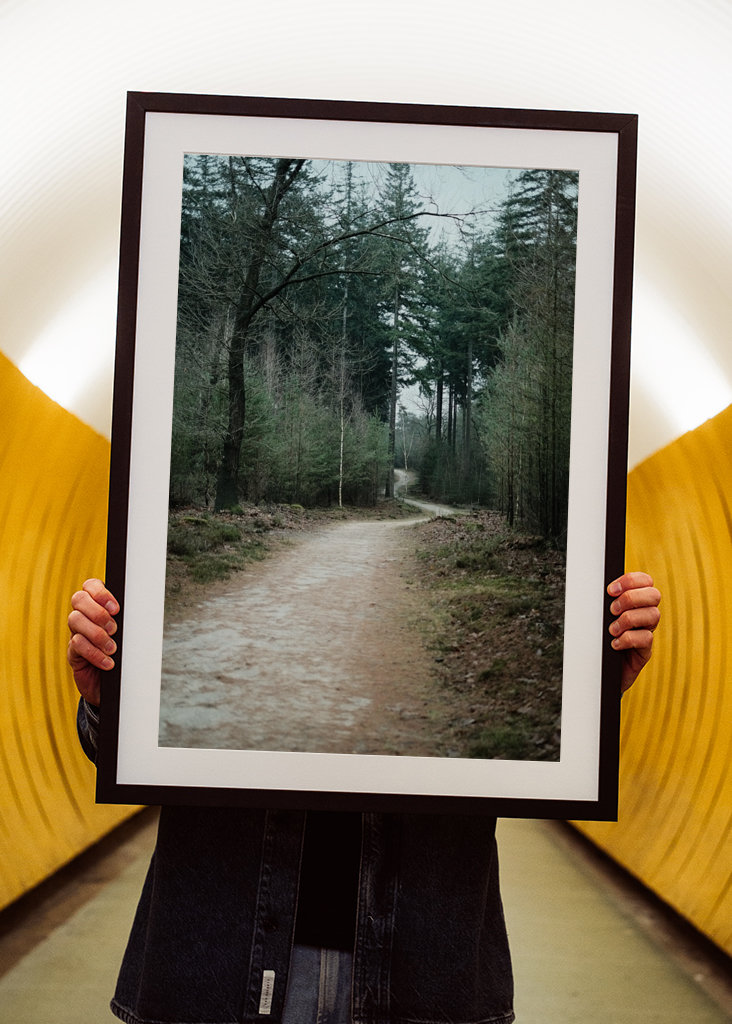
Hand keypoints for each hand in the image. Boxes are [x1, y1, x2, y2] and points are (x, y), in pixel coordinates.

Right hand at [67, 579, 119, 705]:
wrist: (116, 684)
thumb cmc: (125, 654)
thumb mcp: (129, 634)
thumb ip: (129, 620)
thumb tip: (142, 608)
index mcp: (98, 605)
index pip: (90, 585)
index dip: (100, 592)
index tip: (116, 608)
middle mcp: (84, 616)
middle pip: (78, 599)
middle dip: (98, 612)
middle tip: (114, 629)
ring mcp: (76, 632)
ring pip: (75, 620)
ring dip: (96, 634)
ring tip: (112, 648)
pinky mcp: (73, 652)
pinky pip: (76, 644)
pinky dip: (94, 653)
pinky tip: (108, 662)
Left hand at [607, 571, 660, 692]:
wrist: (598, 671)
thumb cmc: (597, 640)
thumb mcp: (599, 617)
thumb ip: (603, 602)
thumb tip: (591, 586)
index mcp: (635, 602)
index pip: (645, 581)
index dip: (631, 580)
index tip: (610, 590)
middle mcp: (644, 615)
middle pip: (654, 595)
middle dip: (631, 598)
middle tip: (612, 610)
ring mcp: (646, 632)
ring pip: (653, 615)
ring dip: (628, 619)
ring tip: (612, 630)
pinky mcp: (644, 651)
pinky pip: (646, 638)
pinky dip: (628, 639)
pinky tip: (614, 644)